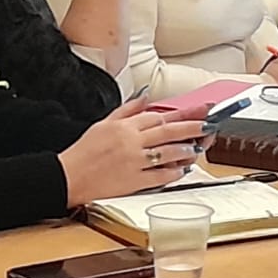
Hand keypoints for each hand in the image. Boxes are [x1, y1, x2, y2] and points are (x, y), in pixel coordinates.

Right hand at [56, 96, 208, 205]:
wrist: (68, 176)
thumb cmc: (84, 151)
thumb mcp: (103, 123)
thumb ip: (127, 110)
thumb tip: (145, 96)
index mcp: (125, 126)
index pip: (159, 116)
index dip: (182, 113)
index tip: (199, 110)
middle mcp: (131, 142)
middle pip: (168, 131)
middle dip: (192, 127)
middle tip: (209, 125)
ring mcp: (134, 162)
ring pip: (168, 153)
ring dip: (186, 150)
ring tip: (198, 147)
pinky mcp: (133, 181)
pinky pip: (159, 175)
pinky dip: (173, 172)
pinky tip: (182, 169)